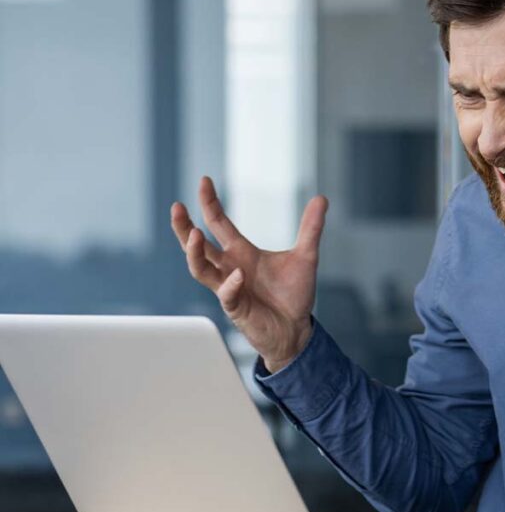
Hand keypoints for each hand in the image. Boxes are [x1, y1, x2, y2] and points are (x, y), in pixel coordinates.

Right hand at [170, 176, 328, 372]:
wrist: (297, 329)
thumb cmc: (294, 295)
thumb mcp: (306, 256)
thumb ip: (310, 228)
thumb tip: (321, 198)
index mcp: (241, 252)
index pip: (218, 224)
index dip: (209, 203)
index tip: (203, 181)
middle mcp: (230, 268)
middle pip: (196, 245)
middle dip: (183, 227)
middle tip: (177, 208)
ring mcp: (229, 288)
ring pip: (200, 269)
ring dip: (194, 253)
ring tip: (194, 234)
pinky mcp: (236, 308)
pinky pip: (226, 295)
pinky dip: (230, 284)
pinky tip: (238, 274)